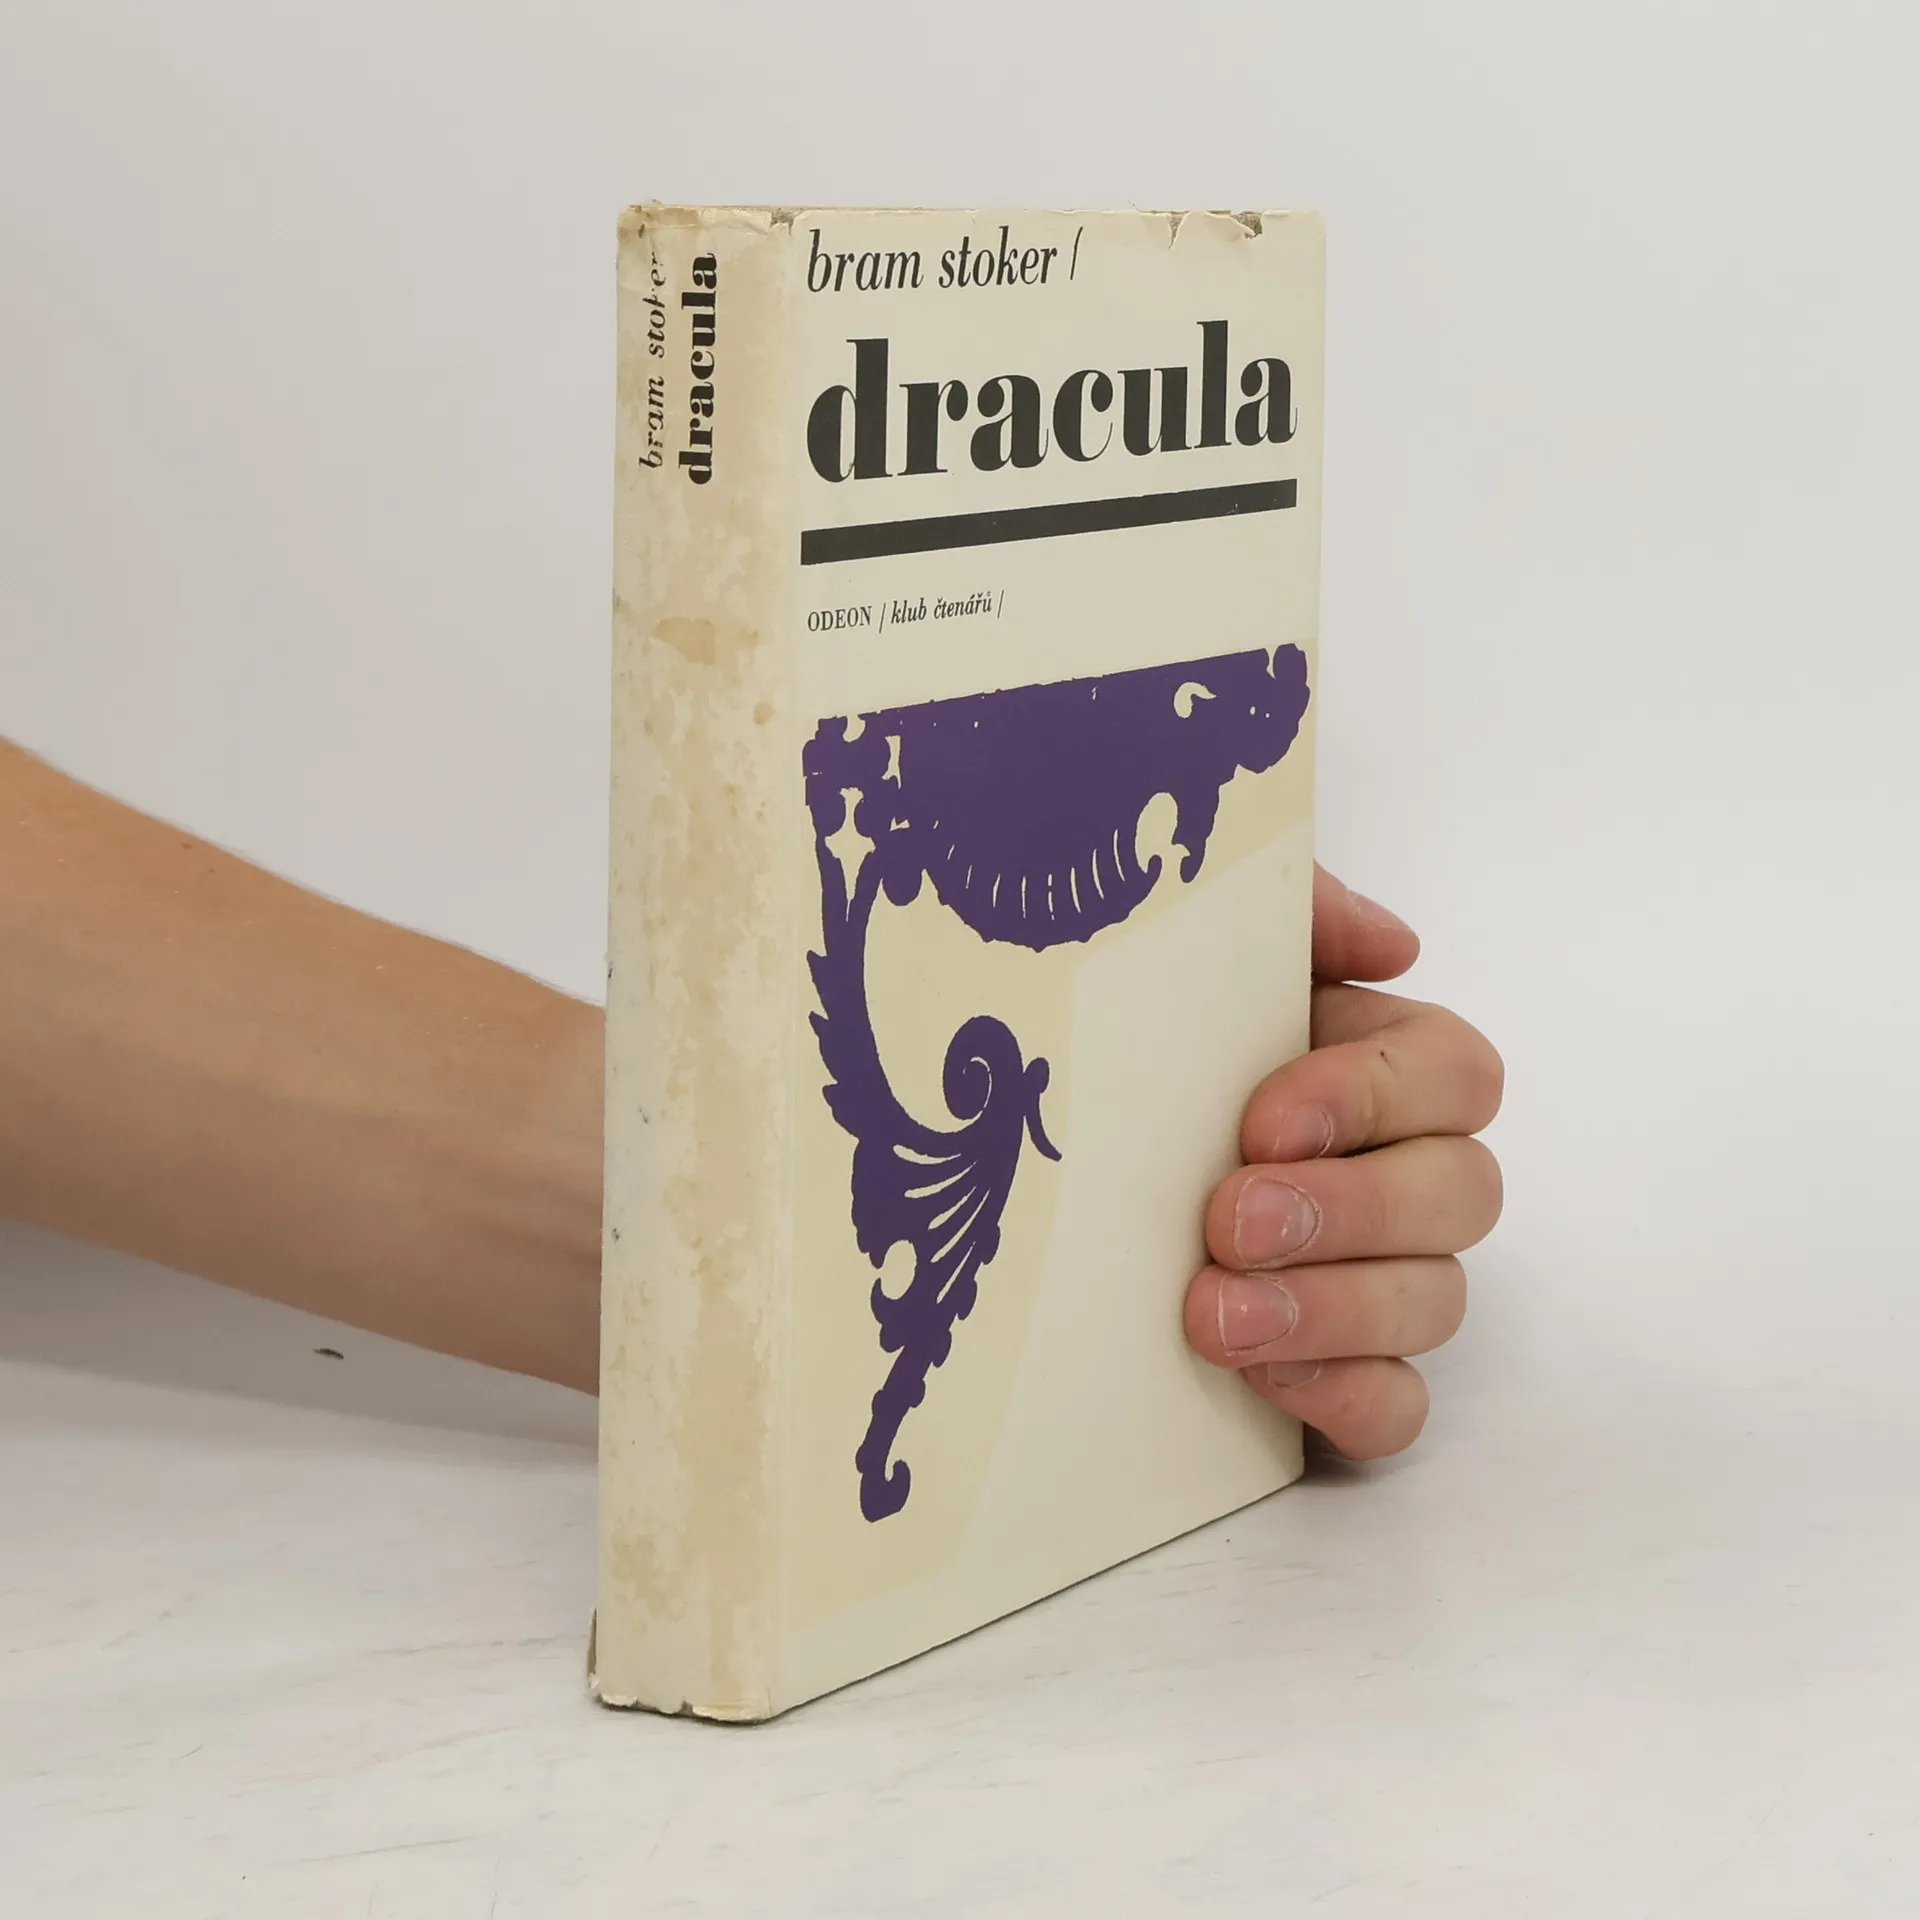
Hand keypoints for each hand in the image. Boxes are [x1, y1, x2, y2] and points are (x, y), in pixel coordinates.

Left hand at [1181, 866, 1503, 1458]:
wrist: (1034, 1175)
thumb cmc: (1133, 1050)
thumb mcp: (1190, 956)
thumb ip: (1292, 916)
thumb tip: (1395, 945)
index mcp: (1375, 1065)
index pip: (1455, 1073)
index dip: (1376, 1098)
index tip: (1261, 1119)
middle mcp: (1399, 1171)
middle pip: (1462, 1192)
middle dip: (1350, 1209)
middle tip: (1229, 1220)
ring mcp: (1380, 1282)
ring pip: (1435, 1302)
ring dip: (1331, 1309)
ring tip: (1213, 1314)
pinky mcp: (1342, 1379)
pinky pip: (1398, 1409)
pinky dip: (1342, 1394)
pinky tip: (1258, 1376)